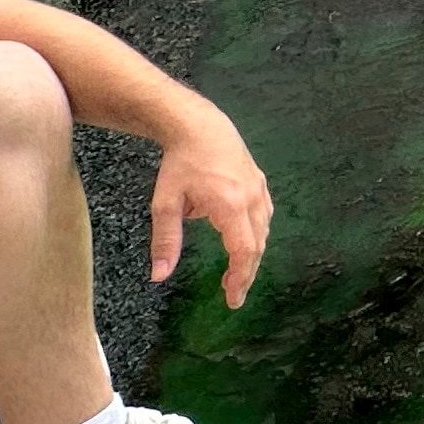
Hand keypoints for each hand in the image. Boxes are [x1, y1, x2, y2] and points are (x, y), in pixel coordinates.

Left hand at [148, 101, 273, 305]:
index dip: (240, 278)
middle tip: (232, 293)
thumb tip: (159, 276)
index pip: (244, 251)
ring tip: (236, 272)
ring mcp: (259, 189)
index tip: (232, 299)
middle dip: (246, 272)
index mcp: (230, 205)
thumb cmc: (180, 162)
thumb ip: (166, 240)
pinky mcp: (260, 182)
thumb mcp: (165, 202)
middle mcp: (252, 198)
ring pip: (264, 231)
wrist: (200, 125)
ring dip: (252, 254)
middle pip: (258, 246)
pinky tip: (245, 240)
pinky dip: (257, 235)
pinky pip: (264, 215)